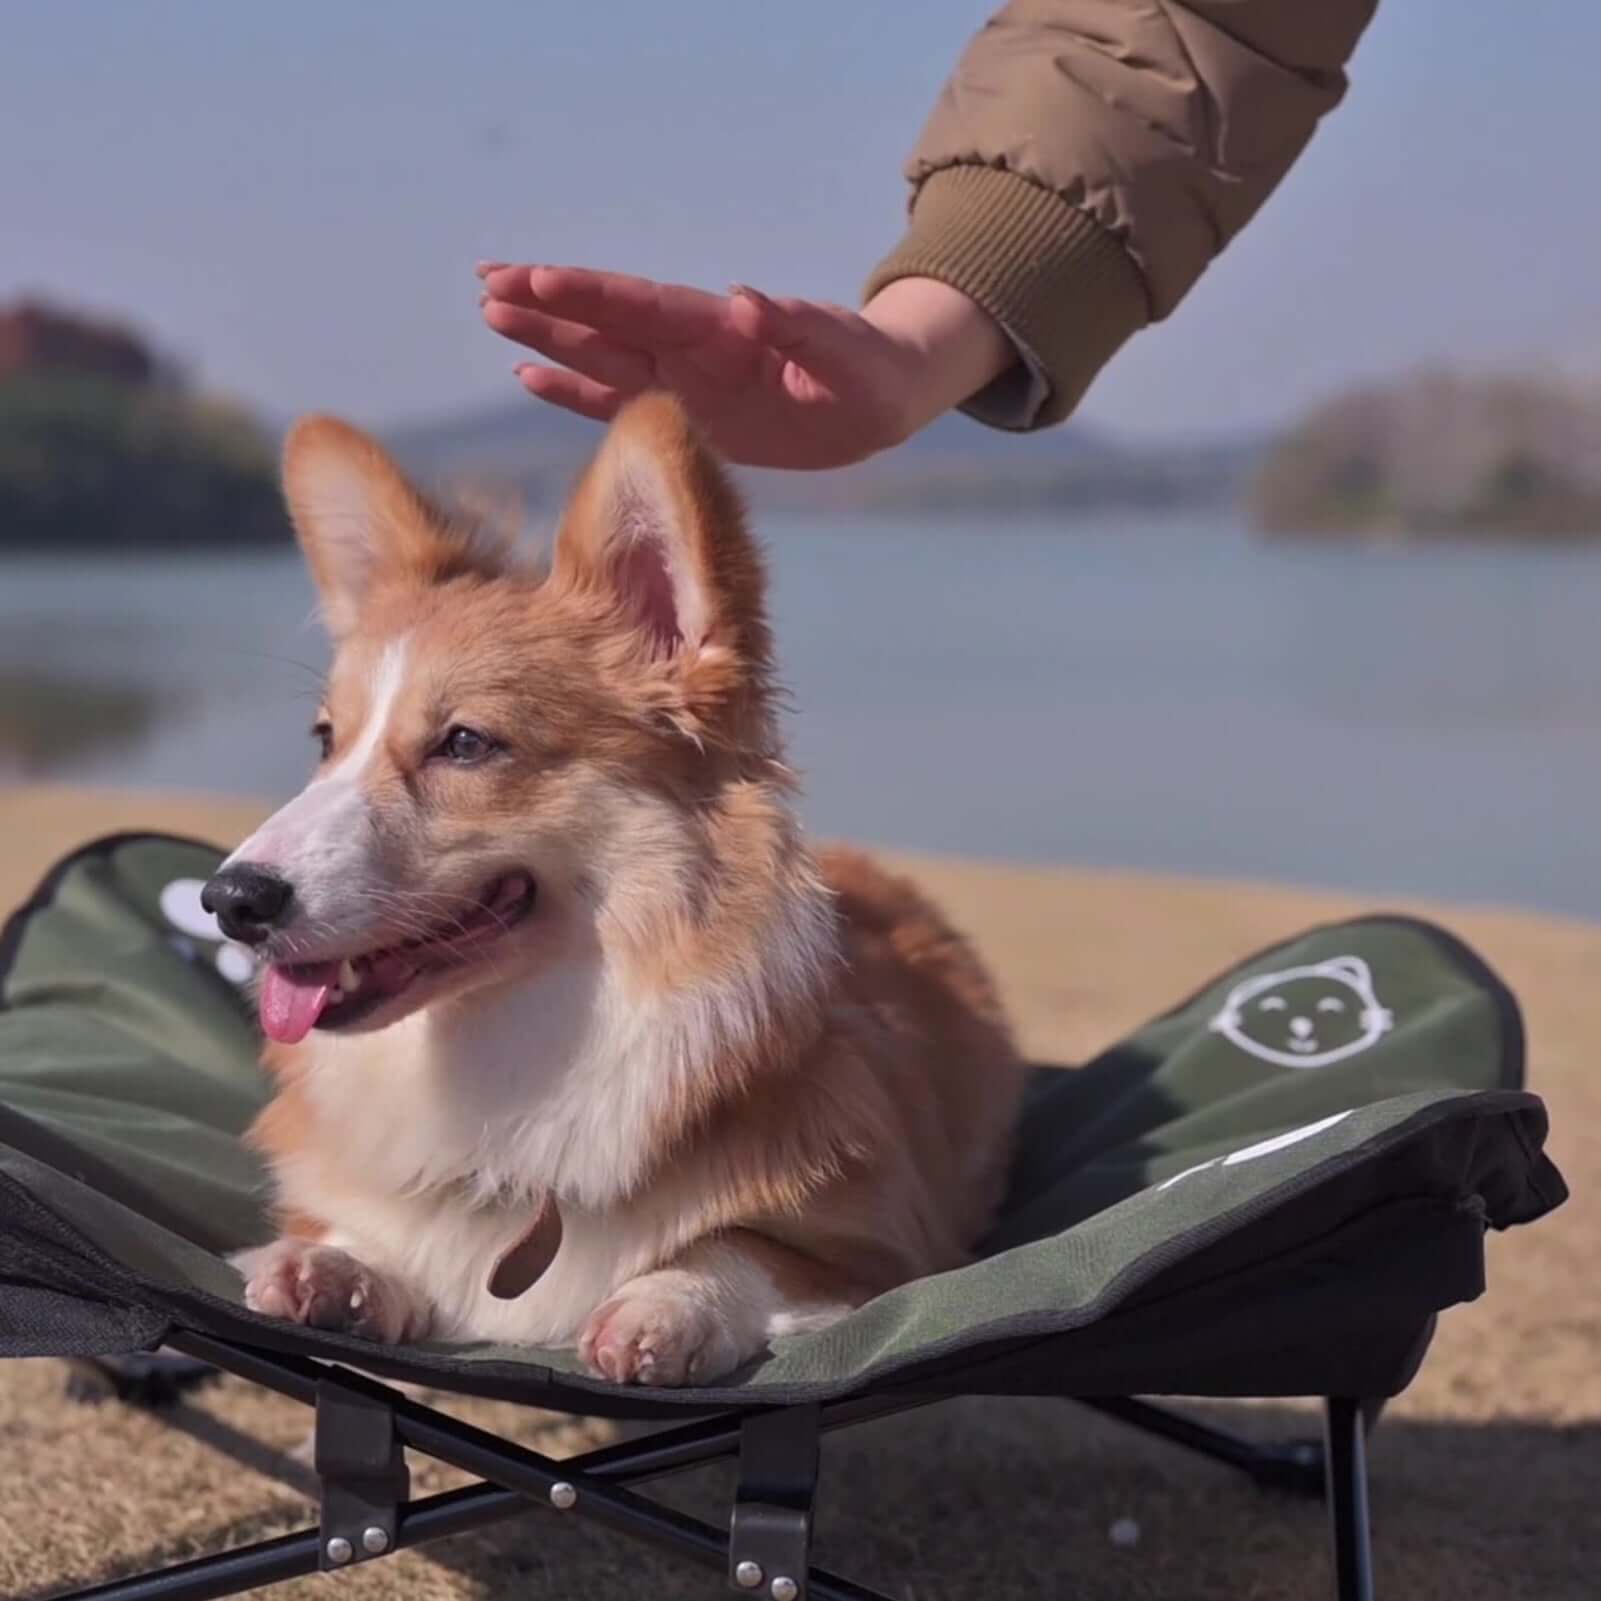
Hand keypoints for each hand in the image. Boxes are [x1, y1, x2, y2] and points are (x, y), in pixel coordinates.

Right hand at [477, 267, 1012, 469]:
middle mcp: (692, 347)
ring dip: (548, 337)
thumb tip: (747, 300)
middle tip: (487, 282)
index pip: (645, 306)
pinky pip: (617, 402)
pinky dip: (574, 392)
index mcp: (723, 328)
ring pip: (601, 356)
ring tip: (491, 313)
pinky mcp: (685, 414)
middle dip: (549, 303)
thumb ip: (796, 324)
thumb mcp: (842, 350)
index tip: (538, 277)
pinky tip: (528, 376)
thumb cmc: (867, 371)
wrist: (877, 400)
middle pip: (607, 321)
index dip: (592, 295)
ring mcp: (684, 378)